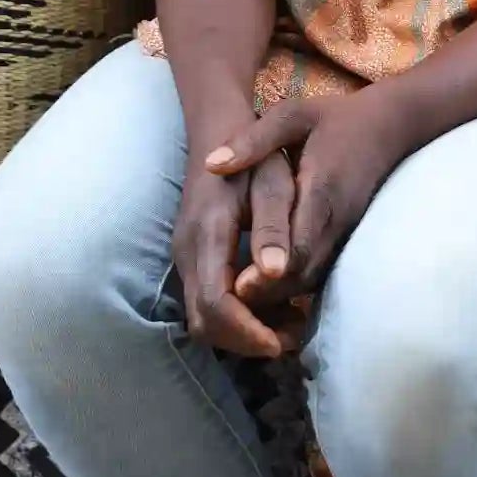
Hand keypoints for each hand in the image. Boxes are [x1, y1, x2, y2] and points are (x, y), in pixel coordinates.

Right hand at [171, 145, 303, 358]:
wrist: (217, 134)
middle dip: (246, 340)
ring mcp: (185, 257)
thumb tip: (275, 273)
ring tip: (289, 325)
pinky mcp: (192, 260)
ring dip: (243, 332)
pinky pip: (207, 303)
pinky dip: (237, 318)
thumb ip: (273, 227)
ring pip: (203, 318)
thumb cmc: (255, 159)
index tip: (280, 342)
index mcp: (208, 234)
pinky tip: (274, 307)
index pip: (215, 303)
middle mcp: (188, 252)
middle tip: (291, 337)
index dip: (246, 331)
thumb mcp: (274, 183)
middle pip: (204, 321)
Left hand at [206, 88, 413, 310]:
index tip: (239, 284)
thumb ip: (253, 139)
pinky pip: (319, 271)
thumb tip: (211, 164)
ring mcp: (343, 232)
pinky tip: (263, 295)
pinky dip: (292, 286)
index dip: (270, 266)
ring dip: (279, 295)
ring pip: (312, 277)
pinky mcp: (343, 238)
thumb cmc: (335, 118)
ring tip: (239, 308)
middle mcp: (335, 219)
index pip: (299, 240)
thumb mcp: (292, 115)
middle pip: (304, 270)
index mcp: (321, 189)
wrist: (388, 127)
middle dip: (269, 292)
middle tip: (229, 305)